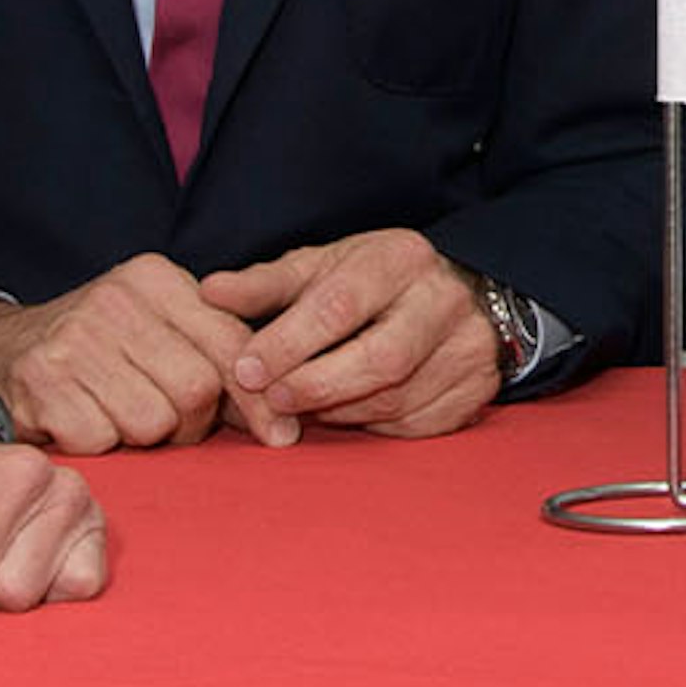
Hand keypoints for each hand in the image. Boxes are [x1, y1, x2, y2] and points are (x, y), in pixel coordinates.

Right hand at [0, 258, 290, 452]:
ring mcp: (73, 339)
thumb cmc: (97, 345)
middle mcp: (115, 300)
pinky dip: (99, 444)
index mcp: (154, 278)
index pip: (229, 342)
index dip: (258, 398)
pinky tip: (81, 419)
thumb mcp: (157, 327)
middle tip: (166, 423)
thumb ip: (216, 355)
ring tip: (116, 413)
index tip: (280, 434)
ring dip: (142, 436)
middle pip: (196, 389)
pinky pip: (102, 440)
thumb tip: (281, 417)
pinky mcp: (40, 383)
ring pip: (152, 421)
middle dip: (191, 423)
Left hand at [200, 227, 499, 438]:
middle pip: (378, 359)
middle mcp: (442, 300)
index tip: (247, 368)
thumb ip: (266, 283)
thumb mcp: (324, 265)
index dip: (289, 342)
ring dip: (339, 411)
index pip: (340, 304)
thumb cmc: (377, 279)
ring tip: (303, 408)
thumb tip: (208, 292)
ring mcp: (468, 348)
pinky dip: (375, 428)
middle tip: (271, 402)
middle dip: (315, 386)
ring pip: (395, 399)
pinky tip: (351, 415)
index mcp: (399, 259)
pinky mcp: (477, 391)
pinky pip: (416, 425)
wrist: (467, 289)